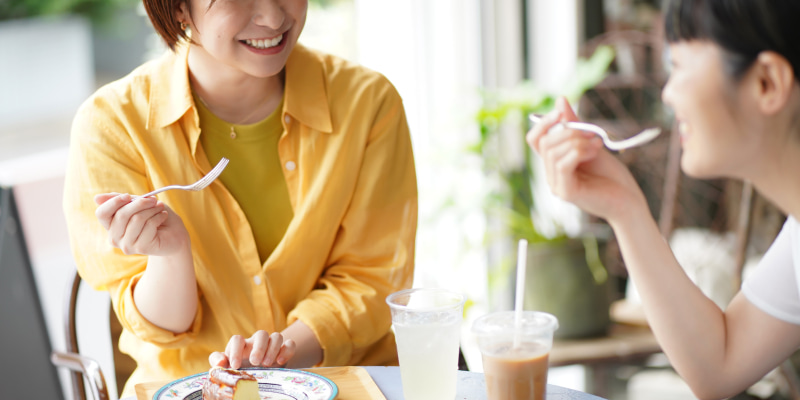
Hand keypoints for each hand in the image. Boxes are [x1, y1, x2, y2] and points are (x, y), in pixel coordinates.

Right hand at [94, 193, 188, 256]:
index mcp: (111, 226)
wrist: (175, 233)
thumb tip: (96, 198)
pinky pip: (149, 225)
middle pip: (121, 215)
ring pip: (136, 219)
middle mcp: (115, 238)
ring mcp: (127, 245)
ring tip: (160, 208)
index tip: (128, 196)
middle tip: (154, 200)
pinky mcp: (141, 248)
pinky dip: (158, 217)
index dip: (114, 202)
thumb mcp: (138, 204)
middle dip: (140, 203)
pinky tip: (163, 217)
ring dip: (152, 209)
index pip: (101, 213)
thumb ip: (120, 200)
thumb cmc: (155, 217)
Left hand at [209, 330, 296, 368]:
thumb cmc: (239, 368)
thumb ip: (217, 361)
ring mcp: (271, 346)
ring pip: (276, 336)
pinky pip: (290, 344)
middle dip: (259, 348)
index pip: (237, 339)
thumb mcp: (225, 365)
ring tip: (267, 364)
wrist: (257, 373)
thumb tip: (220, 362)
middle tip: (255, 362)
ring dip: (273, 349)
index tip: (235, 366)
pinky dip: (287, 350)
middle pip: (261, 334)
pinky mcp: (284, 351)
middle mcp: (257, 343)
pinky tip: (280, 362)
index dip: (236, 351)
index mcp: (241, 346)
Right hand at [525, 97, 646, 222]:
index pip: (535, 139)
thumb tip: (560, 101)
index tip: (561, 111)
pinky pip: (563, 164)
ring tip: (597, 145)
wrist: (629, 200)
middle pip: (545, 143)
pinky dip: (579, 152)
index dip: (544, 123)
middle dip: (568, 131)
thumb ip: (574, 125)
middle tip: (591, 132)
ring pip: (554, 152)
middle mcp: (551, 175)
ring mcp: (556, 185)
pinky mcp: (566, 192)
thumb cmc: (611, 175)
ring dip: (578, 141)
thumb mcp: (590, 143)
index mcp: (554, 164)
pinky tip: (595, 151)